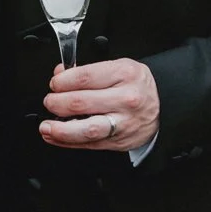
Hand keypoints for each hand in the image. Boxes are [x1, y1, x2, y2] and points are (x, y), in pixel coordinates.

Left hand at [41, 58, 158, 150]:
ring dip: (60, 129)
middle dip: (57, 103)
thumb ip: (89, 71)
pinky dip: (68, 142)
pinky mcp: (118, 140)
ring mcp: (123, 122)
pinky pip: (89, 144)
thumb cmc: (137, 85)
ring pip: (86, 129)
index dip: (63, 81)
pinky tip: (55, 137)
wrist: (163, 106)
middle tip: (50, 101)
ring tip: (47, 126)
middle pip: (81, 102)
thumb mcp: (119, 67)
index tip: (54, 83)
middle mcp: (125, 99)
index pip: (85, 77)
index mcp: (125, 74)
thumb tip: (60, 74)